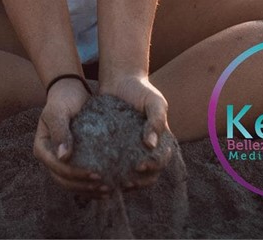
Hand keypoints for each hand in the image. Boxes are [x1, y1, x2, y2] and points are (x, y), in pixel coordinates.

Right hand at [33, 79, 108, 195]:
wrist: (70, 91)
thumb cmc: (64, 98)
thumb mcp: (59, 111)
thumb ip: (60, 131)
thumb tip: (63, 157)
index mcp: (41, 148)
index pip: (57, 168)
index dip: (75, 174)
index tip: (96, 175)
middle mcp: (49, 158)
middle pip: (63, 180)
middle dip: (83, 187)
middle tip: (106, 187)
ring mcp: (59, 161)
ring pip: (71, 184)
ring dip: (88, 190)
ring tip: (109, 191)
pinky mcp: (71, 160)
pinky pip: (78, 178)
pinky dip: (90, 185)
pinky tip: (107, 187)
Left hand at [99, 74, 172, 189]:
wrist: (120, 79)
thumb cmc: (141, 90)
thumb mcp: (155, 102)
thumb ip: (157, 121)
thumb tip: (151, 145)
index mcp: (159, 141)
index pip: (161, 162)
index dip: (153, 168)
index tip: (141, 166)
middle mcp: (145, 149)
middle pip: (147, 175)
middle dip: (140, 182)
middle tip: (127, 182)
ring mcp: (129, 149)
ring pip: (131, 174)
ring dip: (126, 183)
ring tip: (115, 183)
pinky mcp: (113, 147)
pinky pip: (113, 164)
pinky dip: (110, 172)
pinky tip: (102, 174)